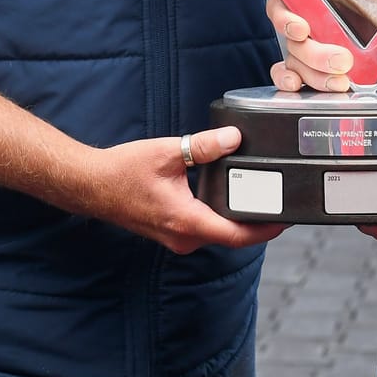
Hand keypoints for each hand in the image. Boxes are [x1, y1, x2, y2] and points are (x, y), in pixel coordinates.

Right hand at [79, 127, 284, 253]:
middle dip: (256, 223)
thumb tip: (234, 138)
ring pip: (216, 233)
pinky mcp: (171, 232)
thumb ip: (203, 146)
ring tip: (259, 198)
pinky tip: (227, 198)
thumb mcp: (167, 152)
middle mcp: (183, 237)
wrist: (91, 184)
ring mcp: (176, 238)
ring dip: (236, 220)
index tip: (285, 220)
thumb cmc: (123, 171)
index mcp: (186, 221)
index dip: (264, 229)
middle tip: (278, 203)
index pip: (236, 235)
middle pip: (231, 237)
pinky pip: (203, 229)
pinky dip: (219, 217)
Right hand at [267, 0, 376, 92]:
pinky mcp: (305, 67)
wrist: (373, 27)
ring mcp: (302, 47)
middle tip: (342, 63)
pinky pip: (288, 74)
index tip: (302, 29)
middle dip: (317, 55)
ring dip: (313, 75)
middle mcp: (302, 22)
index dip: (285, 18)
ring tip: (338, 83)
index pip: (282, 5)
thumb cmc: (371, 14)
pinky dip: (290, 82)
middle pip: (293, 41)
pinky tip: (299, 89)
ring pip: (294, 62)